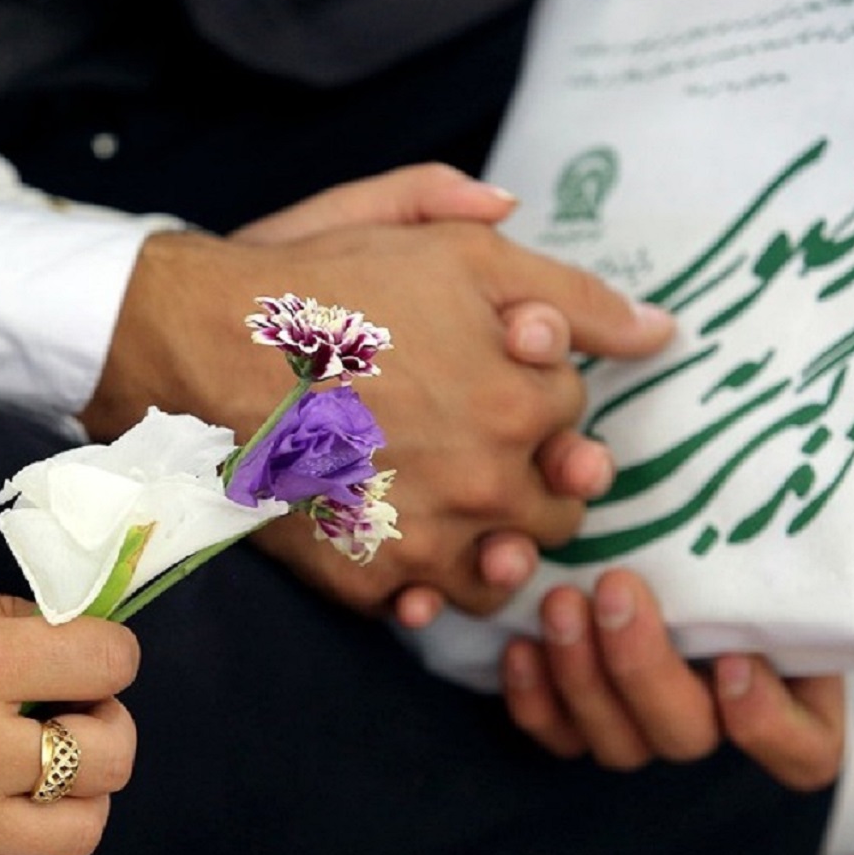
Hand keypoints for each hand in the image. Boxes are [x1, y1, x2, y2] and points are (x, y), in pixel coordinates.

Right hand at [0, 569, 140, 854]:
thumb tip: (62, 632)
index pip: (106, 661)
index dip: (110, 652)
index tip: (86, 653)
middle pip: (111, 757)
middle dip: (106, 725)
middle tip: (69, 710)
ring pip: (82, 830)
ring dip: (79, 794)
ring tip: (41, 768)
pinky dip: (30, 847)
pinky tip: (1, 810)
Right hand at [81, 164, 673, 617]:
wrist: (194, 345)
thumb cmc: (322, 284)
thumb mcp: (448, 249)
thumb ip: (565, 285)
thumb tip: (659, 329)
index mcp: (522, 398)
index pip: (577, 414)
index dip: (538, 388)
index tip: (493, 370)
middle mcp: (487, 481)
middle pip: (562, 503)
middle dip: (537, 471)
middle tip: (481, 440)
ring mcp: (426, 539)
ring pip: (510, 569)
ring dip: (499, 539)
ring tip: (455, 500)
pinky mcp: (367, 577)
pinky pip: (434, 605)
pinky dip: (432, 584)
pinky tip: (407, 540)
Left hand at [501, 567, 843, 790]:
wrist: (677, 541)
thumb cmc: (743, 540)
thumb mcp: (773, 540)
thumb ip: (772, 545)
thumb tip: (762, 496)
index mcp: (793, 699)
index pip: (801, 751)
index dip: (768, 724)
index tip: (734, 660)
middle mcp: (717, 725)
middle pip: (684, 736)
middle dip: (642, 666)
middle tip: (615, 588)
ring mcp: (647, 730)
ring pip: (616, 743)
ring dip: (582, 675)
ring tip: (561, 602)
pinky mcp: (584, 723)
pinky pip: (557, 735)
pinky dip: (534, 698)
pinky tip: (521, 646)